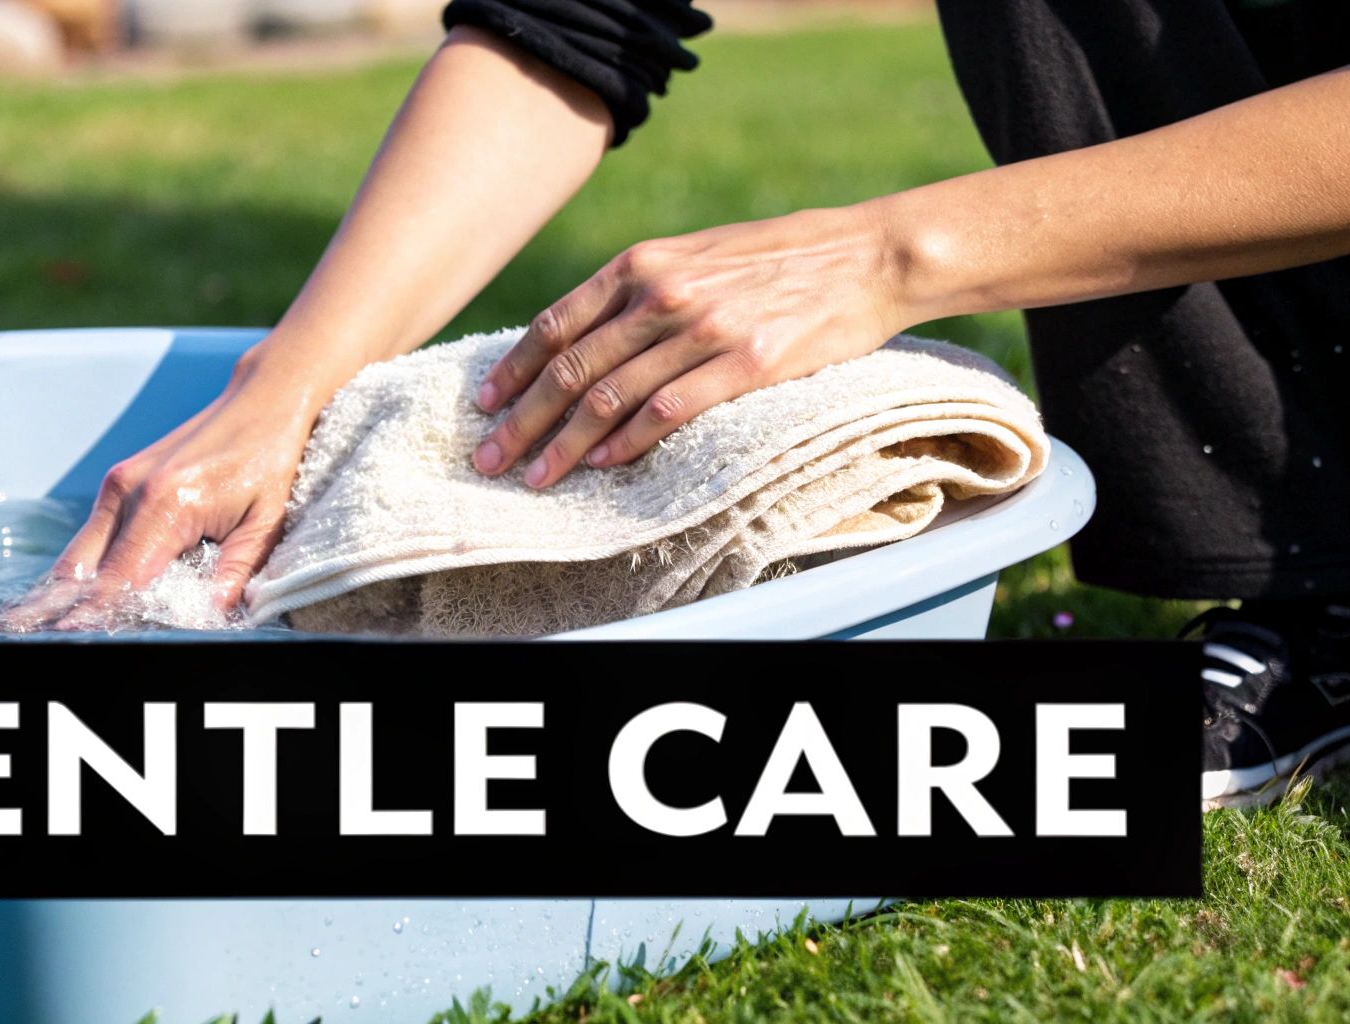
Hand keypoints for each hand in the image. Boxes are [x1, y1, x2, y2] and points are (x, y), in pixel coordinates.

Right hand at [0, 350, 325, 630]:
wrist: (263, 401)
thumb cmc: (270, 460)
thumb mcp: (265, 522)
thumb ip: (234, 573)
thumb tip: (210, 617)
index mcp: (167, 502)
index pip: (121, 577)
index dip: (96, 613)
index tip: (71, 637)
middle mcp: (131, 490)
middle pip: (83, 568)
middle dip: (64, 608)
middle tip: (36, 637)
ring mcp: (120, 483)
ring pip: (80, 554)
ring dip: (65, 591)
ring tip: (40, 624)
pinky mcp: (121, 480)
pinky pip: (93, 535)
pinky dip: (84, 568)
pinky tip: (74, 595)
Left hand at [470, 205, 911, 487]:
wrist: (865, 254)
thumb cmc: (779, 258)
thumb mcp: (696, 255)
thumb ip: (641, 290)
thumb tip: (587, 336)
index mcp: (643, 263)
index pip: (557, 324)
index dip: (513, 369)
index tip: (484, 405)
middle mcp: (662, 292)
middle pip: (571, 367)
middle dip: (522, 420)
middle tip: (489, 459)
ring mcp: (702, 328)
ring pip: (610, 395)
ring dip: (564, 444)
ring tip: (535, 478)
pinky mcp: (745, 363)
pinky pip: (668, 410)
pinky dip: (628, 442)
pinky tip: (603, 466)